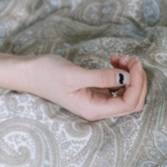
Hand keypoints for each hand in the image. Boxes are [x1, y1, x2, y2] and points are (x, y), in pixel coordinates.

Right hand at [20, 54, 146, 120]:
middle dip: (137, 79)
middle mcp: (98, 108)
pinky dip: (121, 72)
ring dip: (130, 74)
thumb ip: (101, 78)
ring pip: (128, 92)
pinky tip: (113, 60)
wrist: (29, 72)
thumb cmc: (46, 74)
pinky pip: (119, 85)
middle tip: (130, 58)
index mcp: (93, 109)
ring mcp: (98, 100)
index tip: (133, 63)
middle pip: (134, 101)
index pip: (129, 103)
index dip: (137, 83)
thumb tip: (128, 78)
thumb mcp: (74, 75)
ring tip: (120, 57)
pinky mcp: (96, 90)